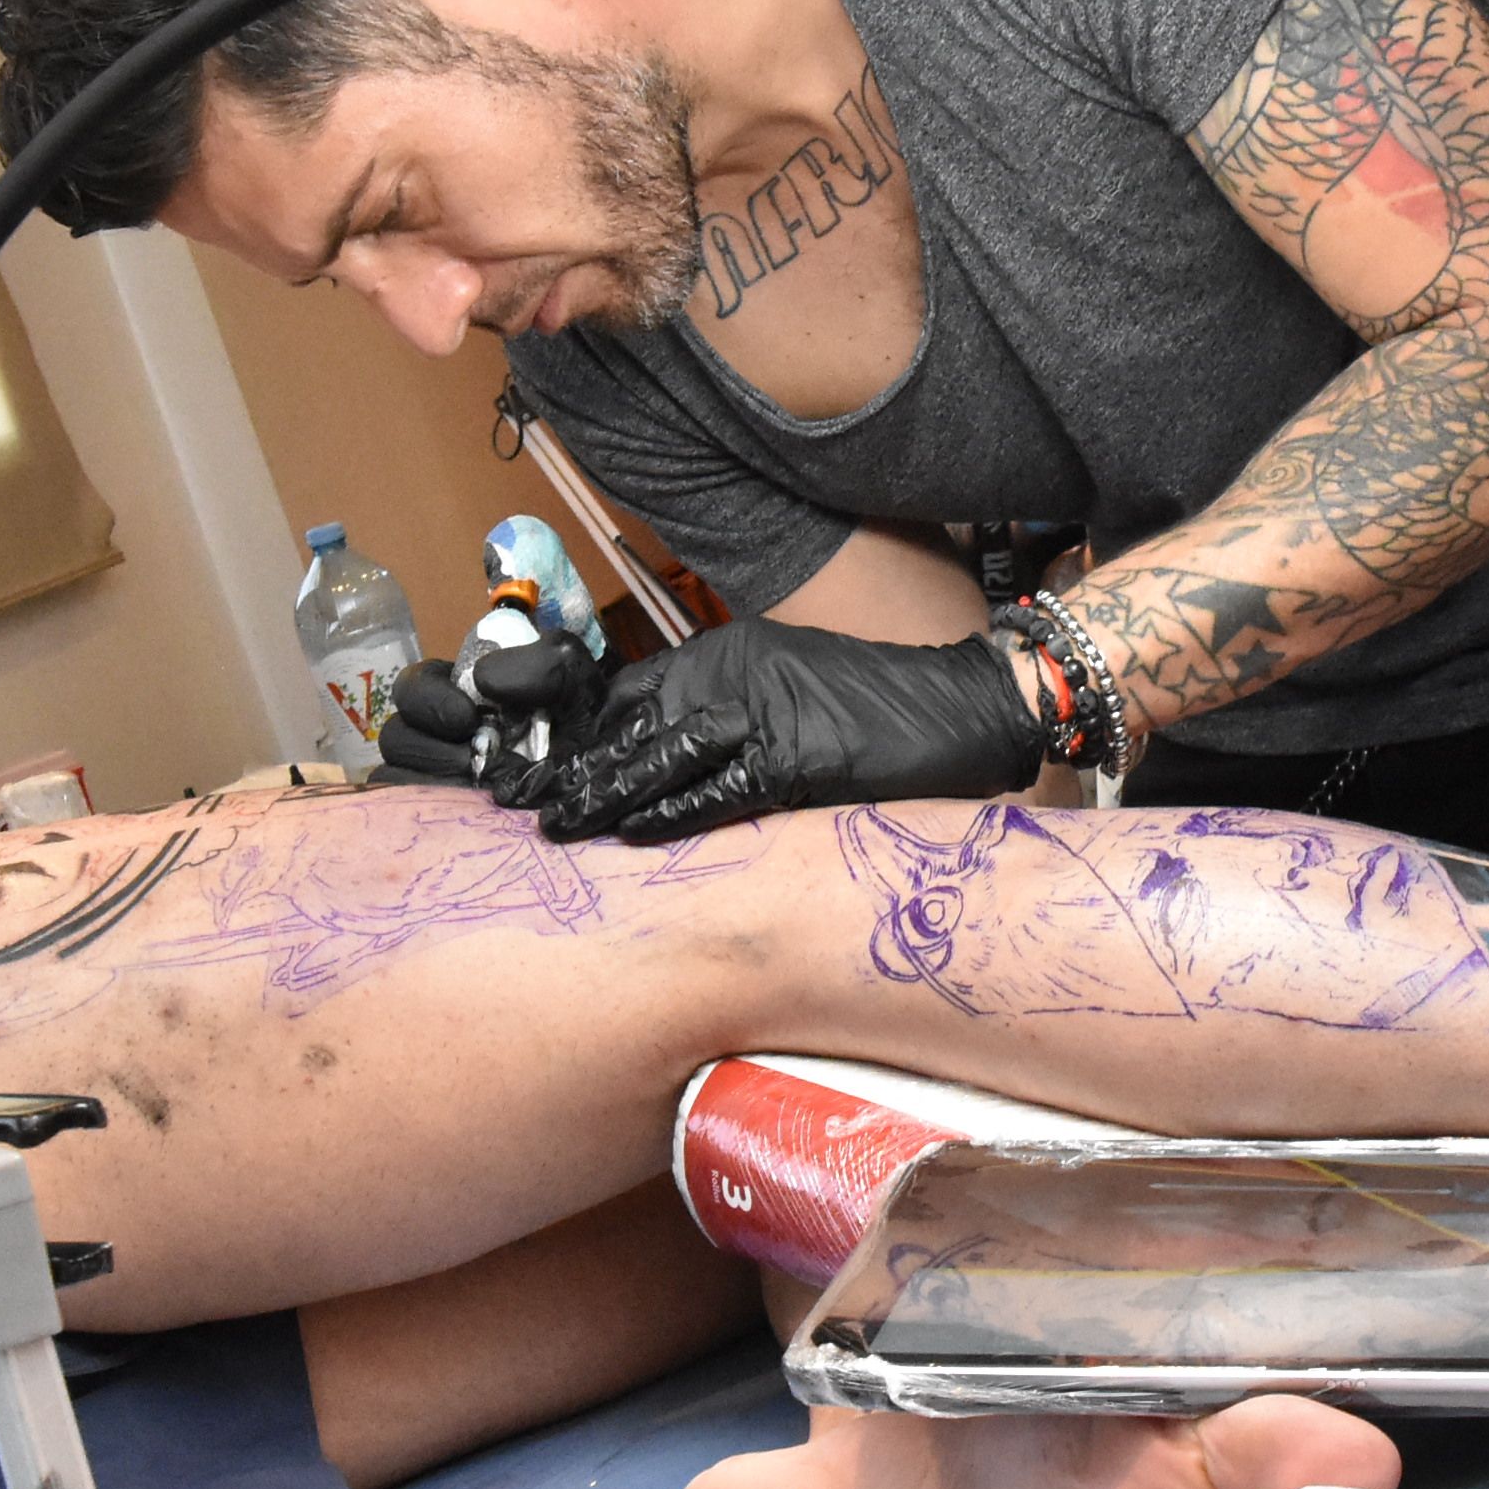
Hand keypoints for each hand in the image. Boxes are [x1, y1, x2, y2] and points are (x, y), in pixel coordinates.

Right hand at [373, 634, 617, 804]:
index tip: (465, 716)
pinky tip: (465, 816)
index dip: (427, 697)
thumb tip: (485, 680)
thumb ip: (543, 666)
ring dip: (428, 782)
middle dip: (426, 745)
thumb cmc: (591, 734)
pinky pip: (404, 818)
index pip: (415, 687)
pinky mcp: (442, 824)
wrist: (614, 790)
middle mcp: (443, 739)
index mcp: (464, 696)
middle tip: (470, 759)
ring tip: (476, 792)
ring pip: (393, 778)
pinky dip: (424, 816)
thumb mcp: (578, 686)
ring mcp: (439, 784)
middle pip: (396, 735)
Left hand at [529, 618, 1040, 842]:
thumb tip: (663, 761)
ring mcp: (760, 718)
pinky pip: (716, 790)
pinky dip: (671, 812)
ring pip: (661, 757)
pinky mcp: (791, 760)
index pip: (631, 694)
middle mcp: (731, 680)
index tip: (544, 769)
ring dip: (605, 794)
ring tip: (559, 823)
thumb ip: (722, 715)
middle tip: (529, 803)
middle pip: (633, 725)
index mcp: (724, 657)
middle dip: (577, 767)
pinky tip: (632, 830)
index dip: (583, 734)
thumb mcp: (782, 686)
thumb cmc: (873, 705)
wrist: (959, 707)